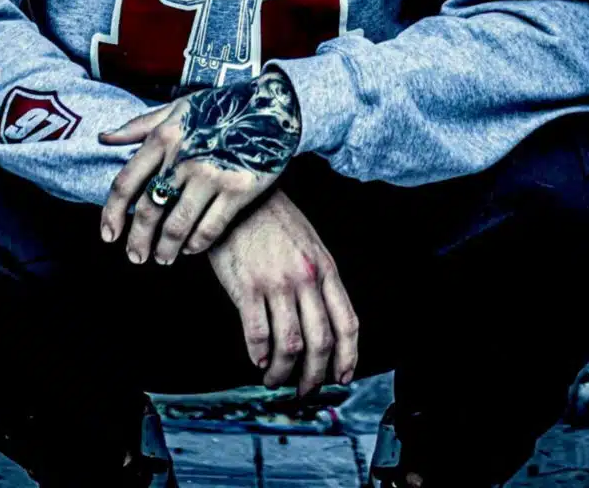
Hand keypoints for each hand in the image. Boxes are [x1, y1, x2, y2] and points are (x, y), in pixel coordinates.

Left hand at [98, 70, 300, 264]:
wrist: (271, 105)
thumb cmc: (221, 106)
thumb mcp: (177, 108)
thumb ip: (140, 125)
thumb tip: (104, 138)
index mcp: (164, 137)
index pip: (126, 182)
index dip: (112, 213)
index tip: (109, 234)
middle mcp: (184, 158)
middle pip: (149, 209)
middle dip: (138, 240)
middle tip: (136, 257)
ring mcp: (212, 175)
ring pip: (177, 225)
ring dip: (165, 249)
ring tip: (163, 258)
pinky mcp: (238, 190)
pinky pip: (210, 228)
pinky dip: (196, 245)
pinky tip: (191, 249)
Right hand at [208, 189, 358, 396]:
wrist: (240, 197)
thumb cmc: (273, 218)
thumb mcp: (308, 242)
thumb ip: (318, 277)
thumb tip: (323, 319)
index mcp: (325, 268)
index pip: (347, 322)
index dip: (347, 357)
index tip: (341, 377)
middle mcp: (305, 279)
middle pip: (320, 341)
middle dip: (315, 376)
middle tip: (304, 390)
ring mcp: (277, 283)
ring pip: (290, 344)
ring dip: (283, 371)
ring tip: (275, 379)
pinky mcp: (247, 286)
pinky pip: (257, 333)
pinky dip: (259, 354)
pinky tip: (256, 360)